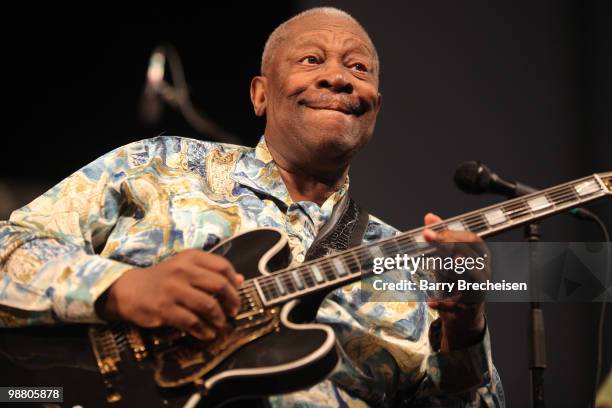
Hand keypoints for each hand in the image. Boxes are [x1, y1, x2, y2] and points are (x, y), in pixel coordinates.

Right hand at [96, 249, 243, 340]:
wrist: (130, 290)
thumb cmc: (164, 278)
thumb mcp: (187, 268)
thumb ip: (212, 272)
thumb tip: (241, 280)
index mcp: (190, 257)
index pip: (222, 266)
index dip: (234, 281)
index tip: (237, 293)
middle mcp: (183, 270)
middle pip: (219, 285)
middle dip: (232, 301)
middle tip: (234, 311)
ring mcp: (173, 290)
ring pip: (207, 305)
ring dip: (219, 318)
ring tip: (221, 324)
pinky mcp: (164, 309)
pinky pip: (192, 322)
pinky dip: (204, 330)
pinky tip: (207, 334)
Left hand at [422, 212, 486, 350]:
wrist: (464, 313)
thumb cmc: (456, 280)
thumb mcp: (446, 257)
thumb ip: (441, 238)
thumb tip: (430, 216)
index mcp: (480, 256)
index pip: (472, 240)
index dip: (451, 233)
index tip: (429, 232)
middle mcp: (484, 271)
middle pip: (472, 254)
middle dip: (449, 245)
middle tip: (428, 238)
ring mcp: (479, 290)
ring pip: (473, 278)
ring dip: (454, 270)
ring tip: (441, 264)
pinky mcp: (470, 308)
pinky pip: (458, 305)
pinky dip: (443, 304)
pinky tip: (430, 302)